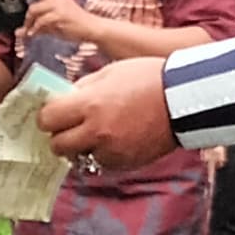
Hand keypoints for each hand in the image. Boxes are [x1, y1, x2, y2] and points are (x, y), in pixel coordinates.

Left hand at [6, 0, 106, 50]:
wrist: (91, 28)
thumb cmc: (71, 23)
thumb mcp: (52, 21)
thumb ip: (35, 23)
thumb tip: (19, 31)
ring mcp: (59, 4)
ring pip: (33, 9)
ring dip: (26, 22)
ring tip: (27, 30)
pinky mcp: (60, 15)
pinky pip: (40, 21)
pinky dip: (34, 29)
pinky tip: (32, 34)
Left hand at [41, 59, 176, 171]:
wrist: (186, 99)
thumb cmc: (150, 78)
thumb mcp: (111, 72)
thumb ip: (84, 88)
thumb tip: (65, 98)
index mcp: (90, 104)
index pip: (48, 119)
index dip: (48, 116)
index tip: (55, 112)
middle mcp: (97, 132)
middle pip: (57, 145)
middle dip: (60, 135)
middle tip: (70, 126)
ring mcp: (112, 151)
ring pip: (79, 157)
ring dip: (81, 147)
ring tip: (97, 132)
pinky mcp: (126, 163)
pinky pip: (102, 163)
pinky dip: (103, 154)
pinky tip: (116, 138)